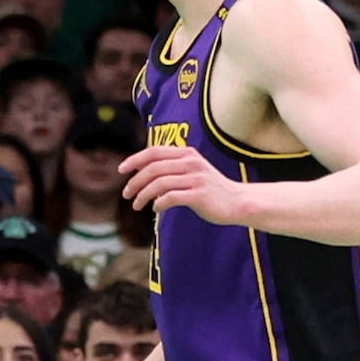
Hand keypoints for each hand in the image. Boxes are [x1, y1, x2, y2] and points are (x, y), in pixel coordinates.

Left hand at [120, 146, 247, 222]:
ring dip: (143, 195)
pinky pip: (171, 197)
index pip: (154, 152)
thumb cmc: (208, 188)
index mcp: (187, 154)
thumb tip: (138, 170)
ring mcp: (197, 178)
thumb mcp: (190, 171)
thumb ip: (169, 167)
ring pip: (159, 184)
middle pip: (153, 168)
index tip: (121, 170)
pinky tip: (156, 208)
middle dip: (135, 182)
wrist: (238, 202)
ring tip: (136, 205)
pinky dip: (159, 203)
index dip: (134, 160)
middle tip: (126, 195)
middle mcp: (191, 163)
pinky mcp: (200, 195)